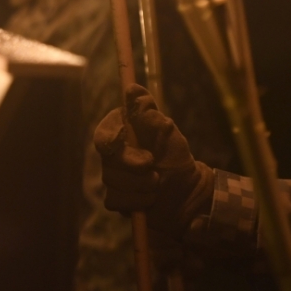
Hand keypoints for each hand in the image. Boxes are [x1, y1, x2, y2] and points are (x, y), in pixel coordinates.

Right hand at [93, 84, 212, 234]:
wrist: (186, 191)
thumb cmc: (175, 156)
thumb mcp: (166, 132)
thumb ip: (147, 112)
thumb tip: (132, 89)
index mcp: (122, 131)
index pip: (103, 133)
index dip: (110, 140)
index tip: (119, 144)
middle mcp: (114, 152)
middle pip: (108, 160)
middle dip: (133, 167)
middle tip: (154, 169)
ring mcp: (112, 175)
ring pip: (112, 182)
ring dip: (140, 186)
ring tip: (157, 184)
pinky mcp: (116, 197)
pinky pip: (115, 200)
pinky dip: (136, 202)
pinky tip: (149, 199)